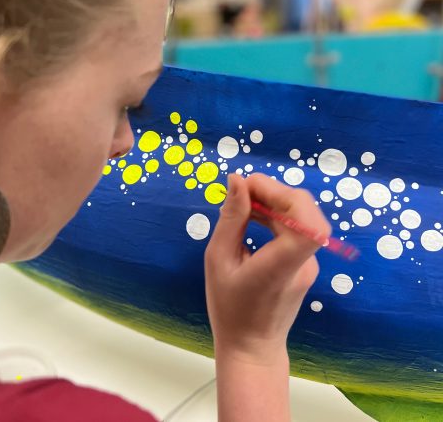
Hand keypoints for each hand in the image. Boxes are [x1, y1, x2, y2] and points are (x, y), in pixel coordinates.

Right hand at [205, 173, 330, 364]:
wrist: (252, 347)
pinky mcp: (306, 263)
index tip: (247, 187)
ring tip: (243, 201)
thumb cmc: (229, 308)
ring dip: (274, 200)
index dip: (281, 193)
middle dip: (274, 190)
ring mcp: (309, 263)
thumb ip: (231, 218)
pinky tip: (254, 216)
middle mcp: (304, 262)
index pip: (306, 221)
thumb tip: (237, 180)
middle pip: (305, 210)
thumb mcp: (218, 260)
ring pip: (302, 216)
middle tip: (241, 190)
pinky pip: (296, 228)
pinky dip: (277, 214)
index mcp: (282, 265)